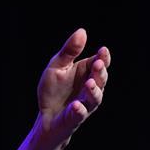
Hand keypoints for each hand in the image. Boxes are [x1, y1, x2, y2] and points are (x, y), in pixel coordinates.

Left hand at [34, 28, 109, 149]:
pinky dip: (79, 110)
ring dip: (93, 91)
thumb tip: (82, 31)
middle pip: (101, 79)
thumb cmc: (53, 90)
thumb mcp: (57, 66)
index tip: (103, 51)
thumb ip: (69, 51)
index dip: (104, 57)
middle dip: (100, 72)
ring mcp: (85, 104)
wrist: (45, 116)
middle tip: (98, 64)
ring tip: (89, 83)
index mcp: (87, 73)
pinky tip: (75, 105)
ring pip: (95, 98)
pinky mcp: (75, 117)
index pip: (100, 63)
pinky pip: (80, 114)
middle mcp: (91, 88)